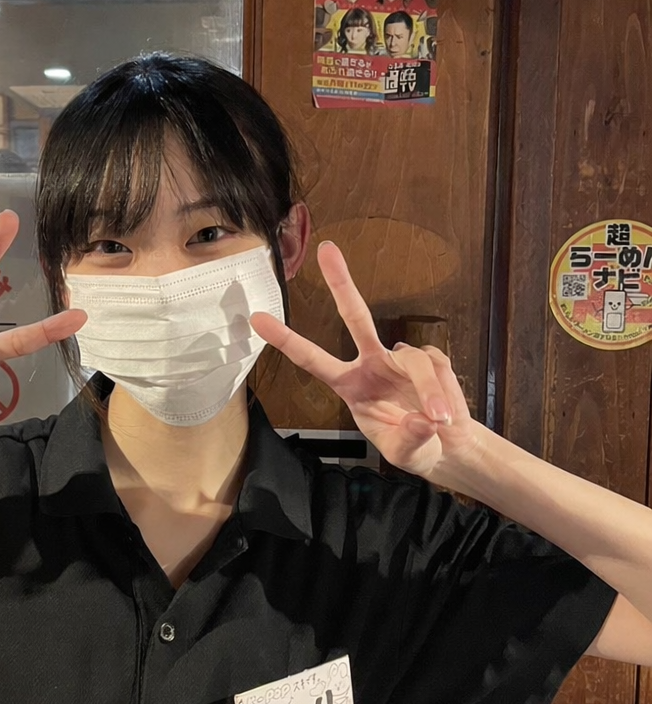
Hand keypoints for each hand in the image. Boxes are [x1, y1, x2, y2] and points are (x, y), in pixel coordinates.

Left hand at [250, 241, 478, 478]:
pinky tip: (447, 410)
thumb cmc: (412, 446)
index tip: (257, 319)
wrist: (445, 445)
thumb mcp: (404, 454)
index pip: (313, 360)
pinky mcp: (429, 358)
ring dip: (430, 390)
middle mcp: (372, 364)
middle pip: (356, 317)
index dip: (286, 340)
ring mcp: (400, 358)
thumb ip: (410, 439)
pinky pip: (437, 367)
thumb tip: (423, 420)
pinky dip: (445, 391)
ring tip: (440, 419)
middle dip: (342, 283)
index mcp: (350, 385)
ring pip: (414, 360)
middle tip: (327, 249)